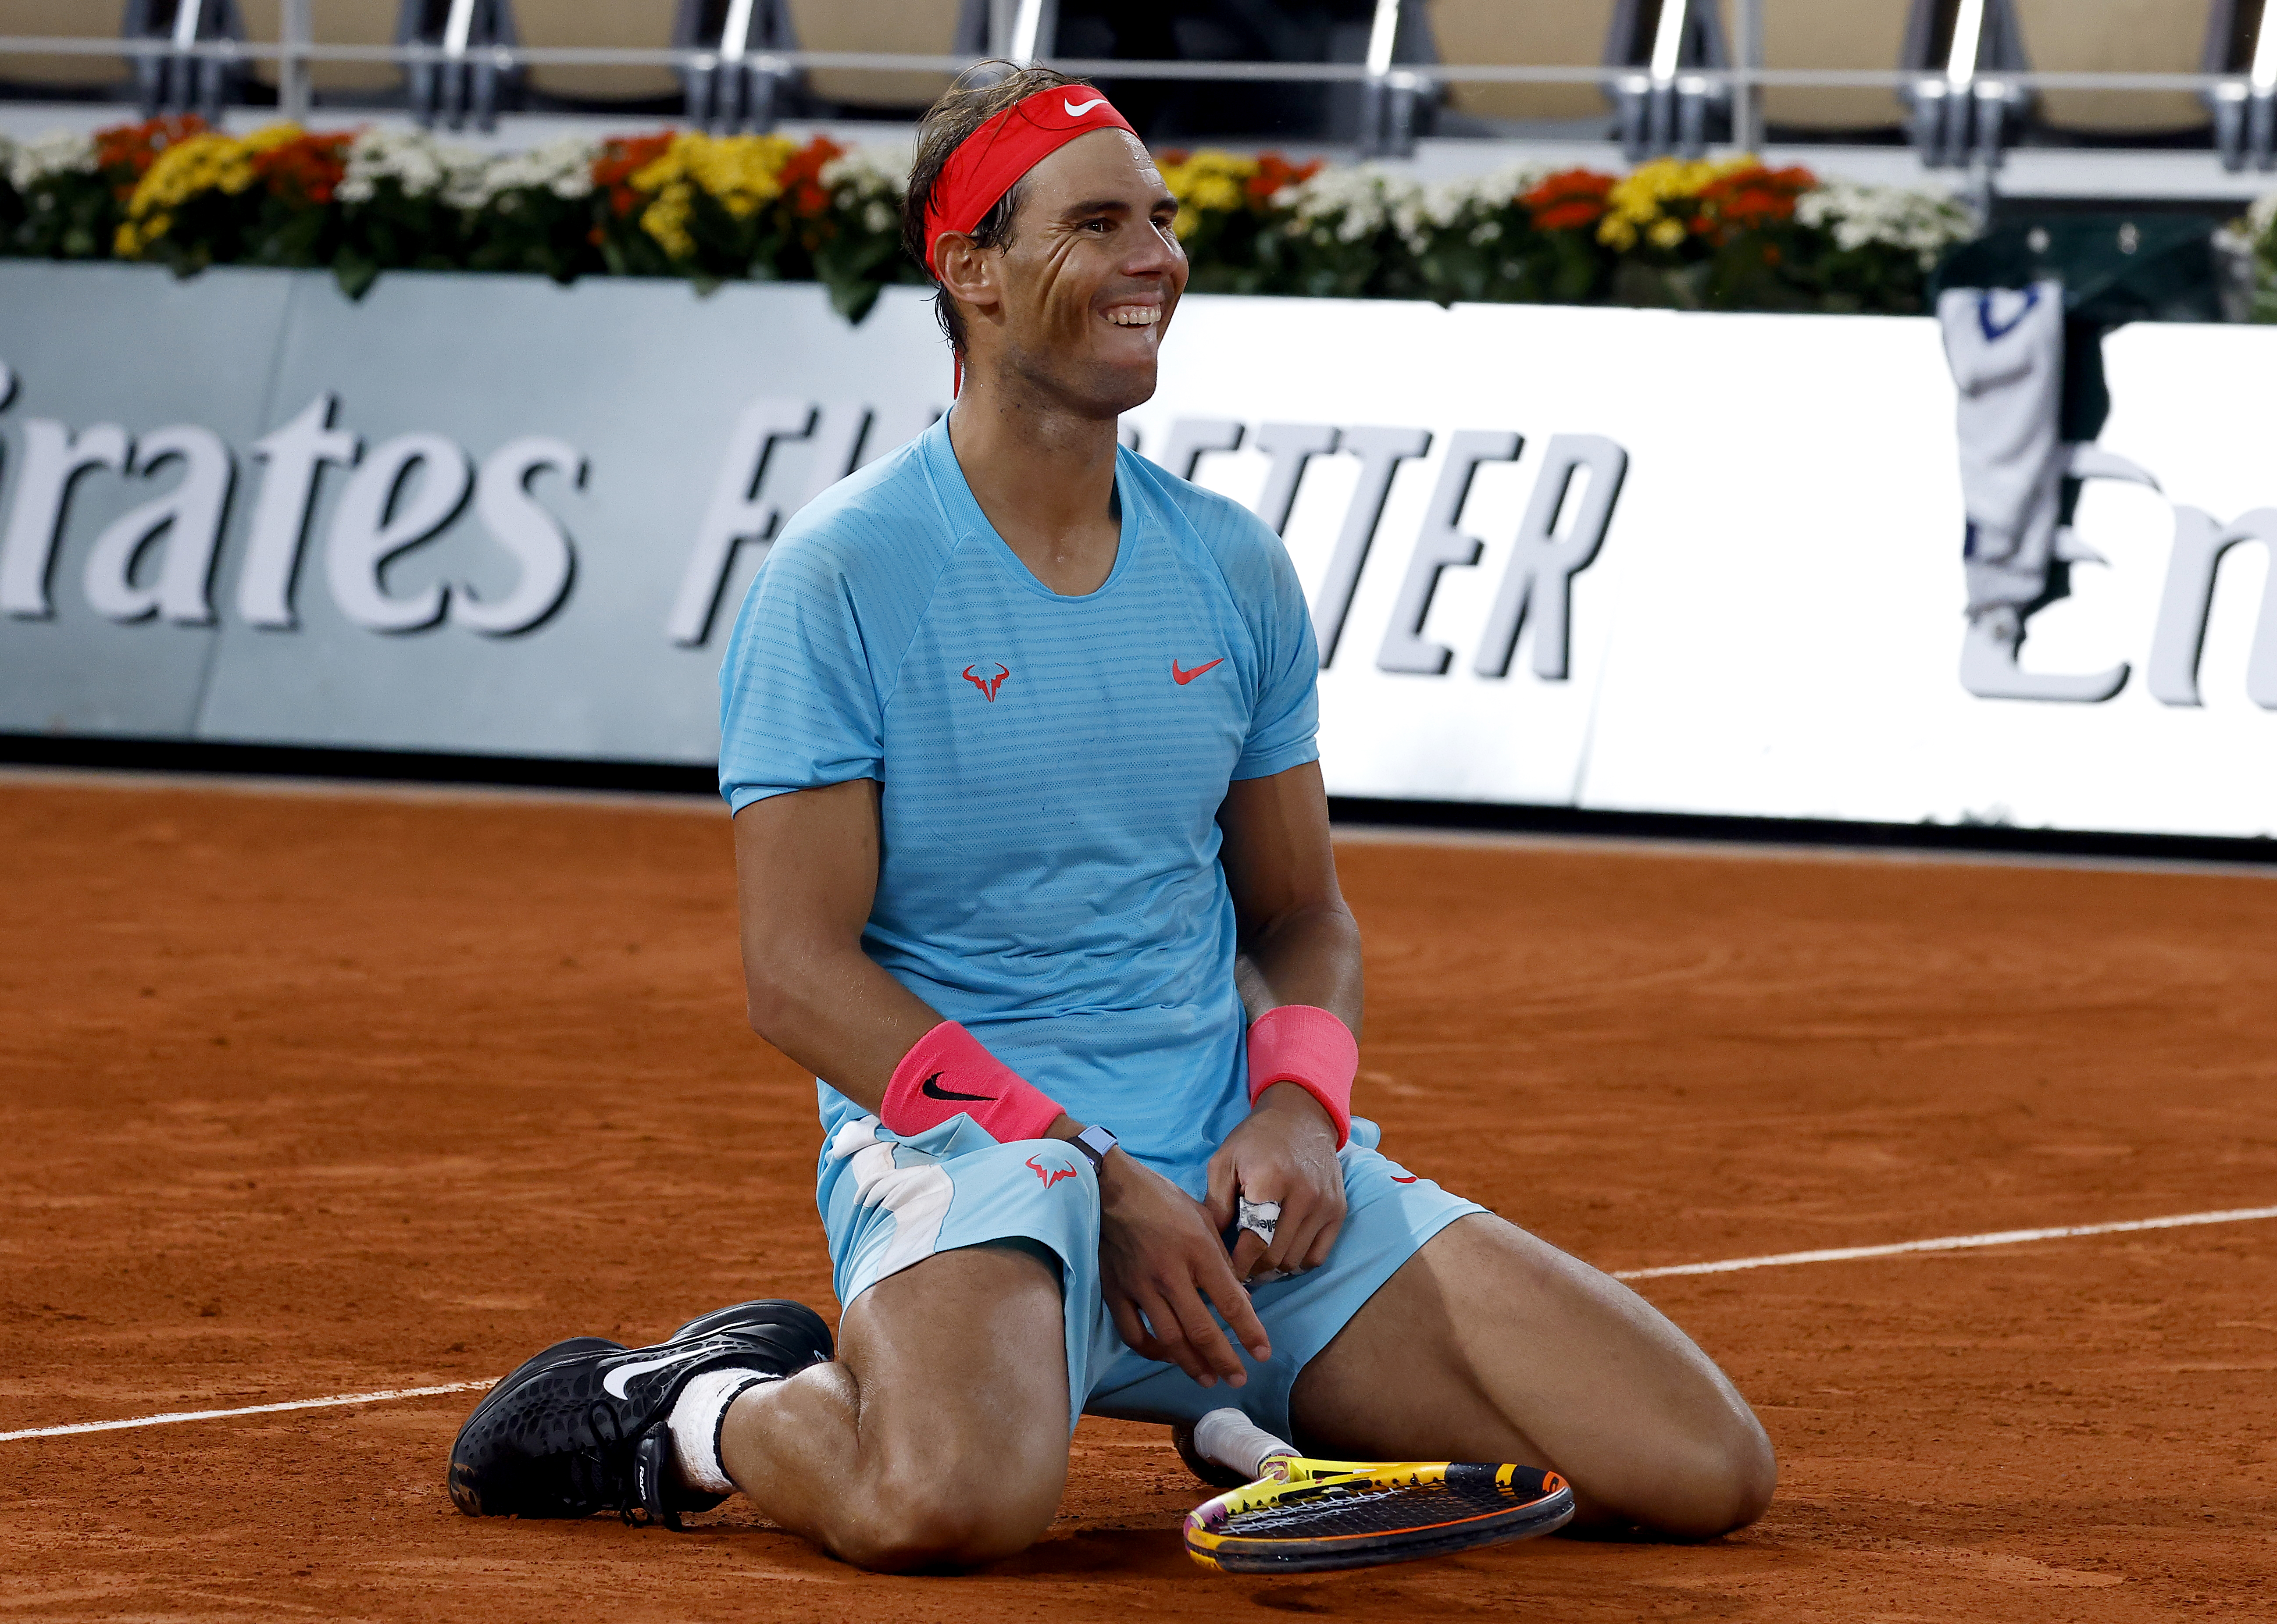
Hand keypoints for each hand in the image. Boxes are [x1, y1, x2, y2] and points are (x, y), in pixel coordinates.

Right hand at [1096, 1149, 1272, 1386]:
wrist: (1111, 1188)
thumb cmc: (1163, 1200)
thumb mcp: (1204, 1220)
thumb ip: (1223, 1261)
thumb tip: (1242, 1299)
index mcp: (1197, 1252)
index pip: (1230, 1302)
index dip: (1250, 1332)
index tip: (1263, 1354)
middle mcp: (1170, 1274)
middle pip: (1200, 1330)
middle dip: (1223, 1359)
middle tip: (1238, 1379)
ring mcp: (1140, 1286)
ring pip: (1169, 1339)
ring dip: (1192, 1364)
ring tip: (1208, 1378)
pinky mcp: (1115, 1292)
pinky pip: (1133, 1334)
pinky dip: (1152, 1351)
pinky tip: (1167, 1356)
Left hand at [1204, 1082, 1345, 1281]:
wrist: (1301, 1118)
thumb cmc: (1255, 1140)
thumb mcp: (1224, 1161)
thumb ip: (1216, 1204)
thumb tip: (1212, 1246)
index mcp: (1270, 1181)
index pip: (1254, 1241)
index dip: (1237, 1265)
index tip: (1225, 1272)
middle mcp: (1304, 1195)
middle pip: (1275, 1256)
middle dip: (1253, 1270)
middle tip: (1239, 1271)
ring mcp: (1325, 1205)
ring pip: (1296, 1260)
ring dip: (1274, 1268)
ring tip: (1257, 1262)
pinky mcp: (1339, 1210)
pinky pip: (1318, 1255)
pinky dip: (1299, 1262)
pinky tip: (1282, 1253)